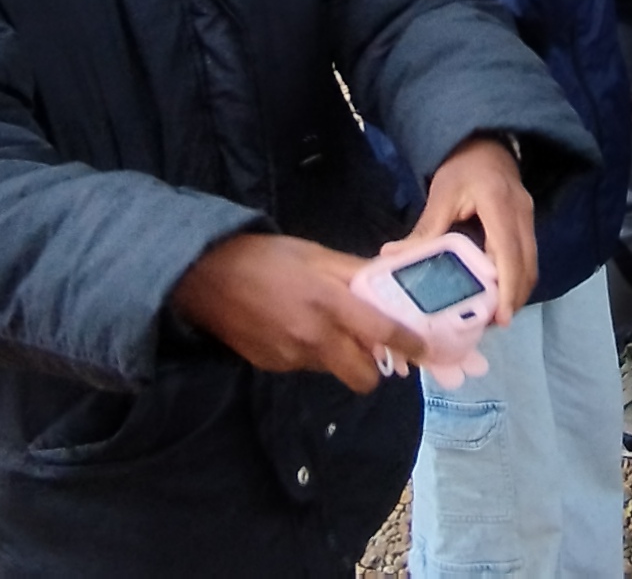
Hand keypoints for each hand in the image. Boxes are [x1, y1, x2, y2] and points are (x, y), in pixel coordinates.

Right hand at [168, 233, 428, 392]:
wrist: (204, 276)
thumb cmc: (265, 257)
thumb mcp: (316, 254)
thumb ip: (356, 273)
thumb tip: (392, 282)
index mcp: (329, 304)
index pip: (383, 334)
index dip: (412, 345)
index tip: (427, 349)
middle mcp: (314, 338)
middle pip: (364, 378)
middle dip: (374, 368)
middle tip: (370, 345)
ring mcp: (291, 358)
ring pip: (334, 372)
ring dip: (339, 356)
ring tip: (322, 325)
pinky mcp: (273, 366)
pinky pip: (307, 367)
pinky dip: (311, 354)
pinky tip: (293, 328)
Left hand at [409, 137, 539, 319]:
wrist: (484, 142)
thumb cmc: (461, 167)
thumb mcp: (440, 194)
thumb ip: (424, 229)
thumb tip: (391, 255)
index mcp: (499, 205)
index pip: (508, 253)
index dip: (507, 288)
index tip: (500, 317)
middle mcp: (522, 215)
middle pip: (526, 266)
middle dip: (513, 298)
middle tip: (491, 324)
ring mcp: (529, 220)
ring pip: (531, 266)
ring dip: (516, 292)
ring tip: (494, 316)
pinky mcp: (528, 225)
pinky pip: (528, 259)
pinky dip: (516, 280)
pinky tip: (498, 294)